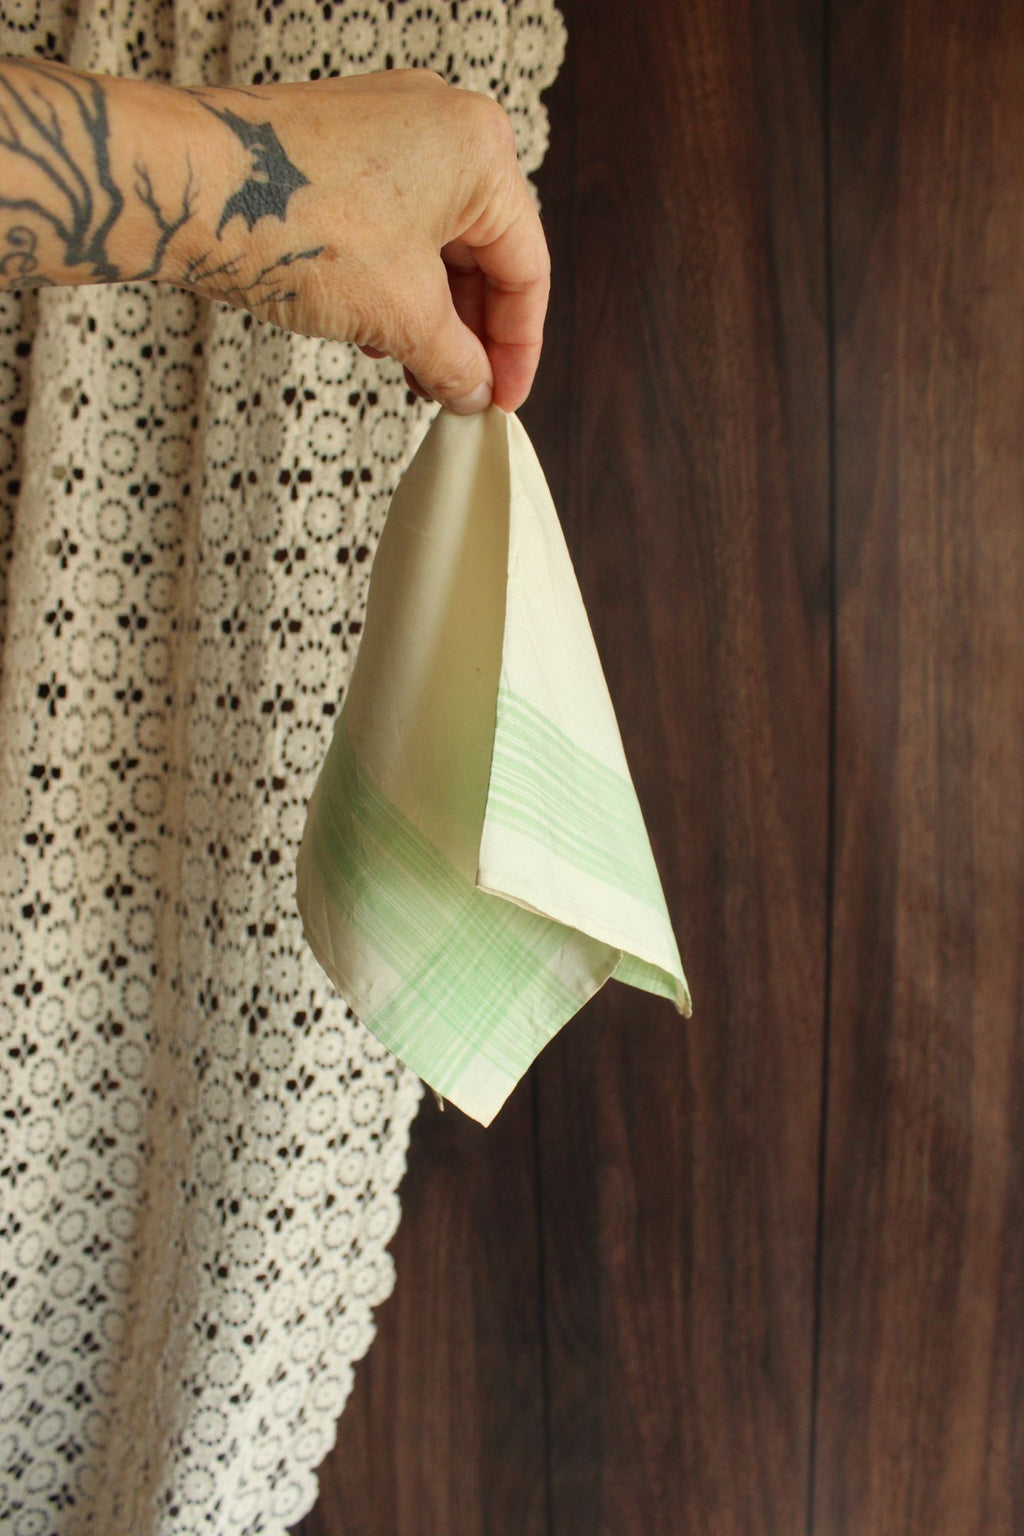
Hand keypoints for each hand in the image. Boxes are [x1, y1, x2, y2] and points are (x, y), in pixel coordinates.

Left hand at [171, 69, 549, 412]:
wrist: (184, 186)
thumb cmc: (289, 219)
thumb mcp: (399, 315)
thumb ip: (453, 361)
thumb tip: (472, 388)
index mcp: (479, 149)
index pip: (526, 268)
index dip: (519, 349)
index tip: (505, 398)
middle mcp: (441, 123)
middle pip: (483, 253)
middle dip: (469, 333)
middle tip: (459, 391)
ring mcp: (387, 128)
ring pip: (435, 242)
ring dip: (429, 315)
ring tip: (409, 367)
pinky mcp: (341, 145)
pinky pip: (392, 223)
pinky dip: (393, 282)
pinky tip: (372, 327)